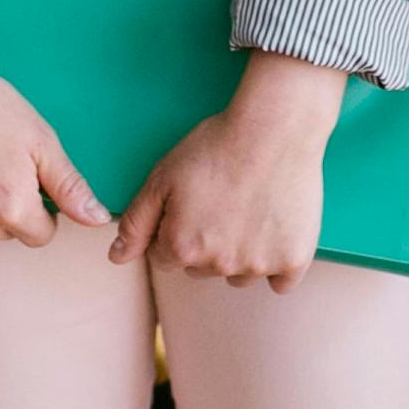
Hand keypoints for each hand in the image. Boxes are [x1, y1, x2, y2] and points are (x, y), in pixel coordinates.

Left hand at [111, 52, 346, 290]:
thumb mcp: (162, 177)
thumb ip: (136, 222)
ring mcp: (257, 266)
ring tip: (250, 208)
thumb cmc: (216, 146)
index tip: (194, 203)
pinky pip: (280, 280)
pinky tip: (274, 229)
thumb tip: (116, 258)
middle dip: (206, 243)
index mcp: (181, 247)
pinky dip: (277, 263)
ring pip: (240, 275)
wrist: (274, 128)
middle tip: (222, 201)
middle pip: (202, 268)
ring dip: (240, 254)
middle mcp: (217, 265)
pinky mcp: (292, 261)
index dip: (176, 227)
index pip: (165, 257)